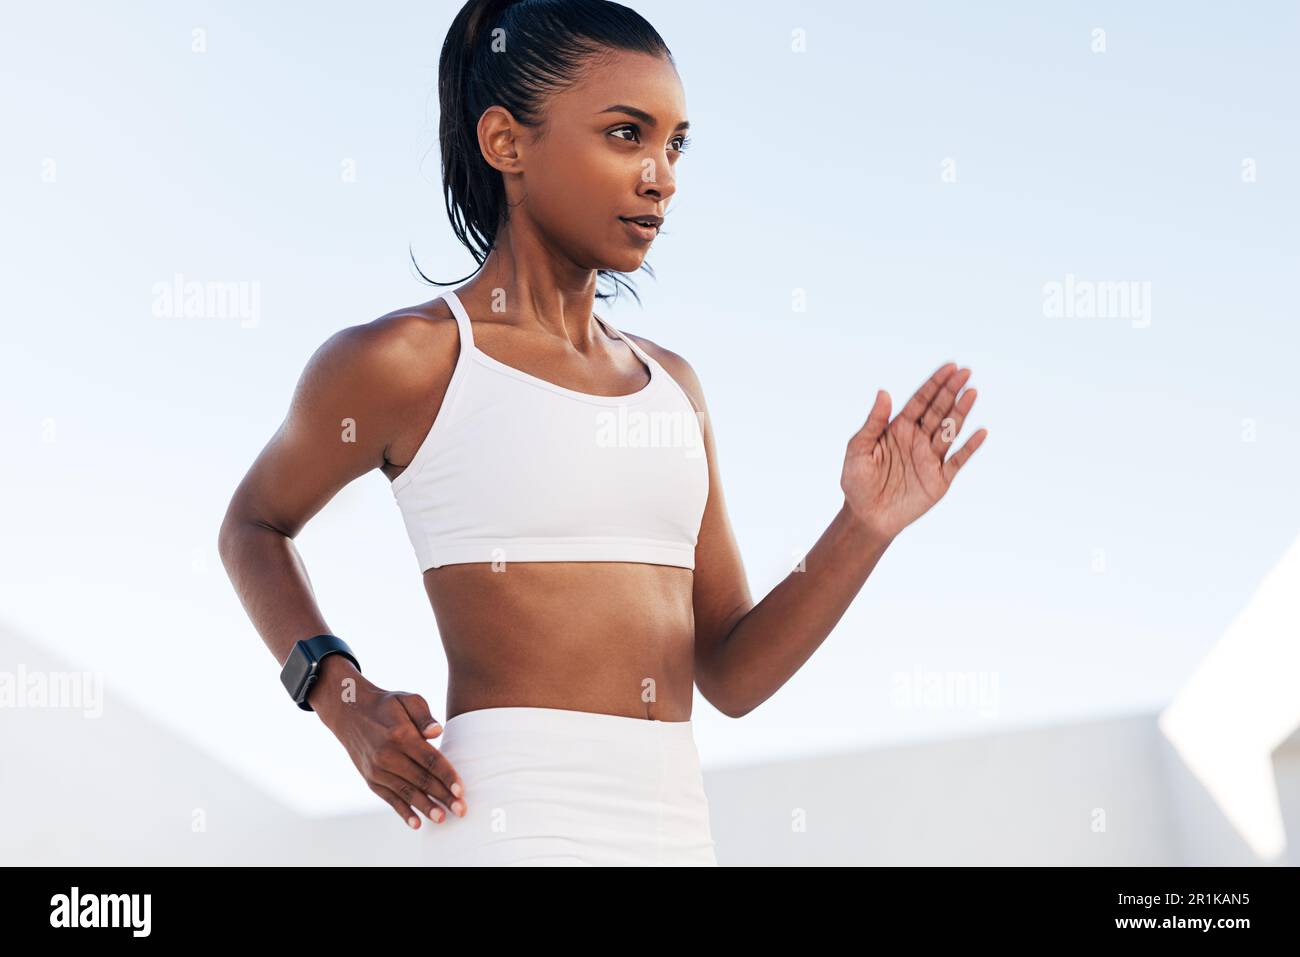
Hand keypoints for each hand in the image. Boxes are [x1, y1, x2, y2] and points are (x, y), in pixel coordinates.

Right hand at [310, 658, 465, 829]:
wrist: (349, 712)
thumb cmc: (386, 705)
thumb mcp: (406, 699)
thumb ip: (424, 715)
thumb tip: (437, 732)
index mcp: (401, 735)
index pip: (430, 760)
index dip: (447, 776)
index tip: (461, 790)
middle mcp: (387, 755)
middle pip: (421, 780)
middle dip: (443, 796)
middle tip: (461, 810)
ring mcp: (377, 770)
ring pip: (406, 793)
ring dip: (425, 807)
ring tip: (442, 819)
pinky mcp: (371, 779)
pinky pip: (389, 798)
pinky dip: (403, 811)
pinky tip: (417, 823)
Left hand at [840, 362, 987, 540]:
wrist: (867, 517)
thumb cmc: (857, 482)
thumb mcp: (858, 449)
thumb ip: (873, 422)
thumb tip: (884, 392)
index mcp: (899, 429)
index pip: (920, 401)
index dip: (935, 384)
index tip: (950, 367)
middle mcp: (917, 439)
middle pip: (938, 410)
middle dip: (951, 391)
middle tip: (965, 372)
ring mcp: (930, 458)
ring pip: (949, 430)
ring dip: (961, 412)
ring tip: (972, 393)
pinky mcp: (939, 479)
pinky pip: (958, 460)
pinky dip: (969, 447)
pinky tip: (980, 432)